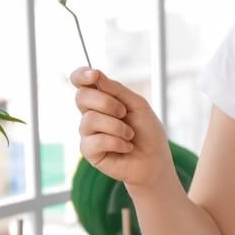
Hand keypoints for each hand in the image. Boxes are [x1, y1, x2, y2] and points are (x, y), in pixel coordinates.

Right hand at [71, 67, 173, 189]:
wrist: (154, 160)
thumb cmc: (147, 132)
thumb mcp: (137, 105)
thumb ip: (117, 90)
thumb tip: (95, 74)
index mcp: (101, 99)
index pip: (80, 82)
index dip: (81, 75)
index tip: (93, 75)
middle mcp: (90, 114)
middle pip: (82, 97)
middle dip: (106, 102)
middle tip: (124, 112)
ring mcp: (87, 133)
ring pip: (90, 119)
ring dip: (117, 127)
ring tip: (130, 135)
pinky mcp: (89, 151)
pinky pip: (96, 140)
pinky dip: (117, 142)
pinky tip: (126, 147)